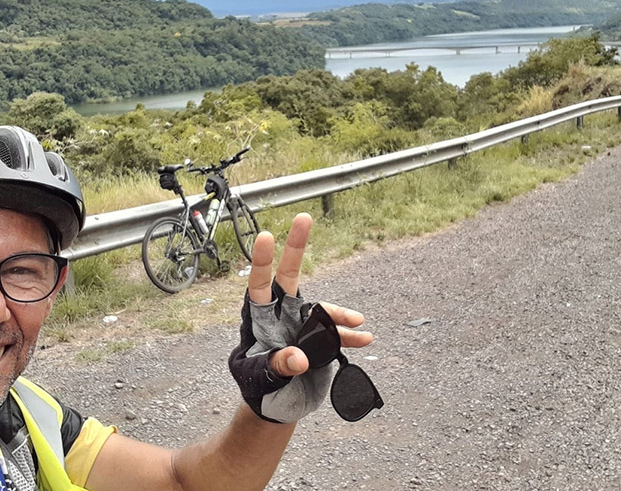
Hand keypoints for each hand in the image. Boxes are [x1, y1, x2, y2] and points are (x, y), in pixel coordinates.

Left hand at [228, 212, 373, 422]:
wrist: (276, 403)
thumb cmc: (256, 386)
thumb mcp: (258, 377)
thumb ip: (276, 366)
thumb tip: (299, 358)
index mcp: (258, 318)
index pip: (258, 285)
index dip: (262, 261)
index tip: (266, 237)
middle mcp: (281, 313)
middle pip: (289, 275)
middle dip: (296, 246)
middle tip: (304, 217)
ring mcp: (301, 325)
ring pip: (322, 308)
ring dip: (340, 311)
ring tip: (357, 321)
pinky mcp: (319, 341)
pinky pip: (338, 333)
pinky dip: (351, 335)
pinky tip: (364, 338)